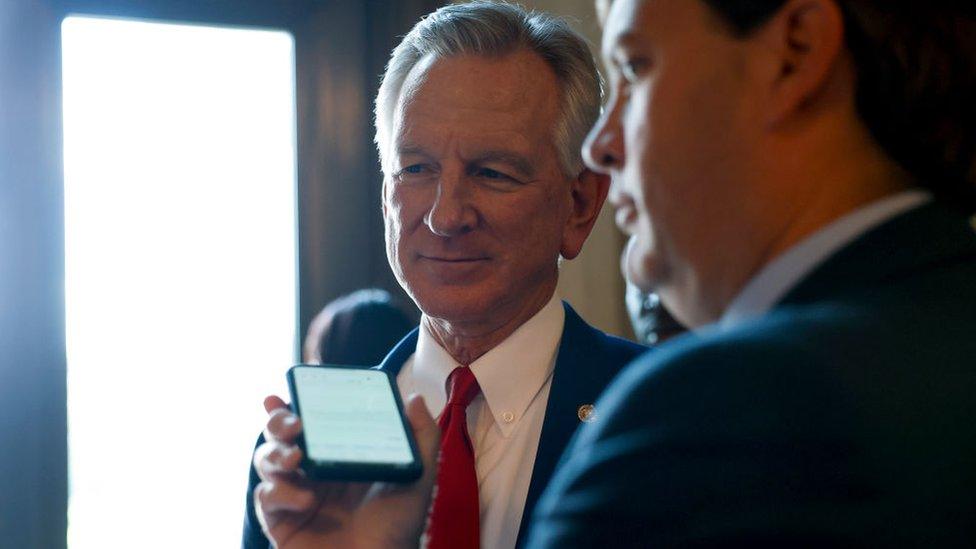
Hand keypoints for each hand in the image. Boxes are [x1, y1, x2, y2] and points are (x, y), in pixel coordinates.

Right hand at [253, 394, 439, 548]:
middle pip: (282, 434)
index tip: (290, 387)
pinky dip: (280, 492)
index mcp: (341, 454)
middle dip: (278, 421)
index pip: (314, 420)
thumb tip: (414, 397)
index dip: (298, 402)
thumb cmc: (399, 526)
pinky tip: (305, 500)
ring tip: (297, 456)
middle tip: (293, 423)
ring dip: (275, 452)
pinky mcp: (280, 520)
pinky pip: (265, 496)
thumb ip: (421, 437)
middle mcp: (315, 470)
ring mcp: (295, 493)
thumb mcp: (418, 476)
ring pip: (266, 459)